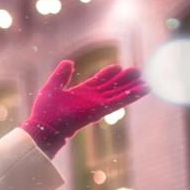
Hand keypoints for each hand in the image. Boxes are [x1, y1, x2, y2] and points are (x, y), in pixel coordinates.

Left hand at [20, 60, 148, 157]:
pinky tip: (142, 90)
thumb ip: (61, 75)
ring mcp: (96, 105)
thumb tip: (69, 61)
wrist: (43, 128)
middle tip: (138, 71)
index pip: (98, 82)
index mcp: (80, 93)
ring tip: (146, 82)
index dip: (108, 74)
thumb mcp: (52, 87)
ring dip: (132, 88)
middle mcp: (91, 99)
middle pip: (112, 87)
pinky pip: (118, 102)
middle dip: (124, 80)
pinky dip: (130, 96)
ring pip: (118, 95)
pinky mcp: (99, 110)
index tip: (118, 66)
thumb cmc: (44, 112)